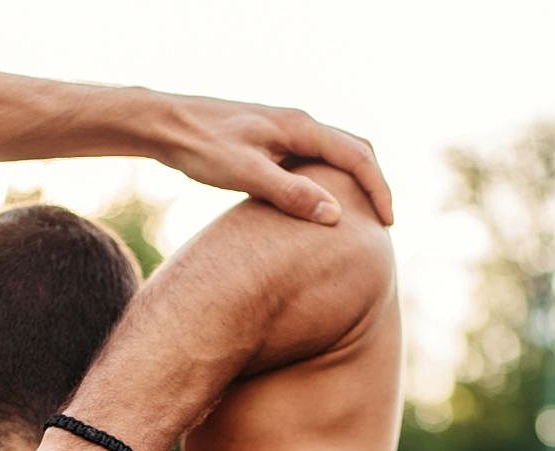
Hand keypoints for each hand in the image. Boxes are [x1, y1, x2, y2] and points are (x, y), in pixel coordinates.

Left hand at [148, 92, 393, 227]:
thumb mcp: (246, 174)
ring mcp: (284, 131)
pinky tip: (317, 207)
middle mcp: (298, 124)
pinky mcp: (269, 142)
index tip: (389, 223)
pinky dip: (328, 181)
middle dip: (374, 184)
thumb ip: (290, 193)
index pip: (357, 156)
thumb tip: (336, 215)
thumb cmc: (201, 147)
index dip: (378, 190)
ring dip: (352, 182)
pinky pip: (312, 160)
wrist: (165, 124)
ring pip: (333, 154)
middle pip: (354, 150)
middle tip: (383, 220)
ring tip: (359, 217)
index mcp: (300, 127)